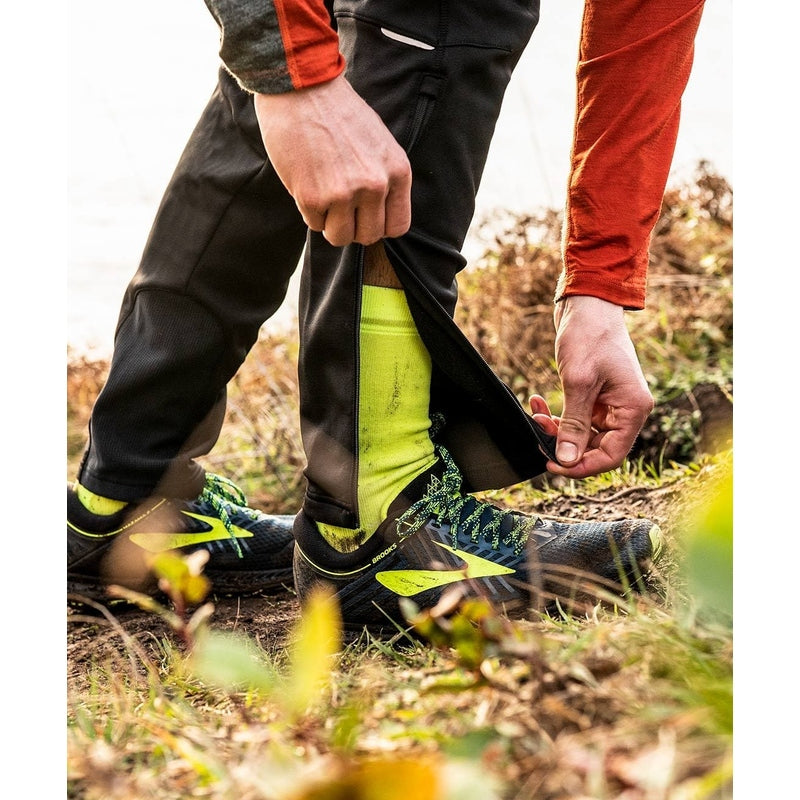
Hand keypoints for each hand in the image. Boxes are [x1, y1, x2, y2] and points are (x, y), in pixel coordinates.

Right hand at [254, 76, 411, 246]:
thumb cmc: (339, 112)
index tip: (365, 215)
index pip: (397, 226)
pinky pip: (314, 225)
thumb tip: (378, 215)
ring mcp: (344, 193)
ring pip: (340, 237)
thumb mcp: (380, 143)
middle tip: (339, 206)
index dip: (379, 225)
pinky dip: (309, 211)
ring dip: (330, 224)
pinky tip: (307, 182)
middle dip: (353, 227)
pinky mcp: (312, 197)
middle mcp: (375, 185)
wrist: (302, 87)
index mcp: (397, 172)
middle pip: (368, 236)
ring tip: (323, 196)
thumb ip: (385, 178)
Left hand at [530, 295, 652, 477]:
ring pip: (583, 434)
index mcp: (633, 409)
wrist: (587, 304)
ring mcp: (612, 402)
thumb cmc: (589, 336)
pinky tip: (538, 402)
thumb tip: (567, 460)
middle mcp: (627, 409)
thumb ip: (574, 425)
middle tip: (537, 434)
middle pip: (596, 447)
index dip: (581, 466)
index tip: (553, 464)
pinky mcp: (596, 395)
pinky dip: (557, 414)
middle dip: (564, 444)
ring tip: (536, 413)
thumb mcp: (579, 383)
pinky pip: (577, 417)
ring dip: (557, 428)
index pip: (611, 455)